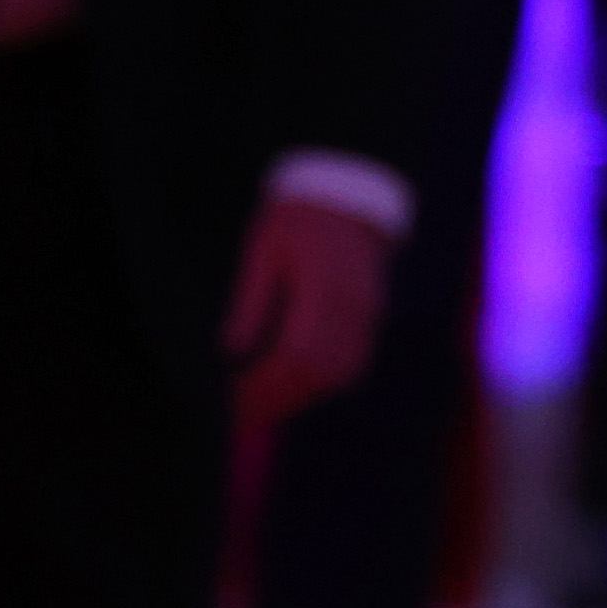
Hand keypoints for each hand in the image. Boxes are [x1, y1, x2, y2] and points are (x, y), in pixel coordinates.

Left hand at [222, 194, 395, 433]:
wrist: (349, 193)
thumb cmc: (296, 219)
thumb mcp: (262, 249)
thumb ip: (250, 300)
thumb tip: (232, 351)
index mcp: (322, 282)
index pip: (296, 350)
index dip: (266, 381)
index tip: (236, 395)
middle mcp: (354, 303)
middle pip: (318, 370)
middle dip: (279, 398)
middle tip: (244, 414)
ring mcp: (370, 312)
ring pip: (339, 374)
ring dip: (301, 397)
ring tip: (265, 408)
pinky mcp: (375, 318)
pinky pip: (353, 365)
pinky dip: (322, 385)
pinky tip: (294, 390)